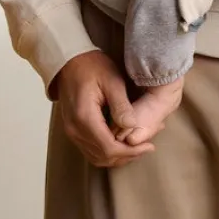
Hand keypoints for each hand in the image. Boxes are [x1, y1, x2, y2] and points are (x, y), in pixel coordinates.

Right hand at [53, 50, 156, 167]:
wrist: (69, 61)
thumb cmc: (92, 67)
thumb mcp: (112, 81)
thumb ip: (121, 106)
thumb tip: (133, 126)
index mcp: (84, 118)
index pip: (109, 148)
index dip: (130, 151)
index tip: (149, 146)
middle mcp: (75, 130)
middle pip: (103, 157)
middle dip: (127, 156)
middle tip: (147, 147)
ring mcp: (72, 131)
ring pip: (96, 157)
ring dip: (118, 157)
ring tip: (137, 147)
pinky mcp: (73, 130)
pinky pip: (90, 150)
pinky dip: (107, 152)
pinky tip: (122, 144)